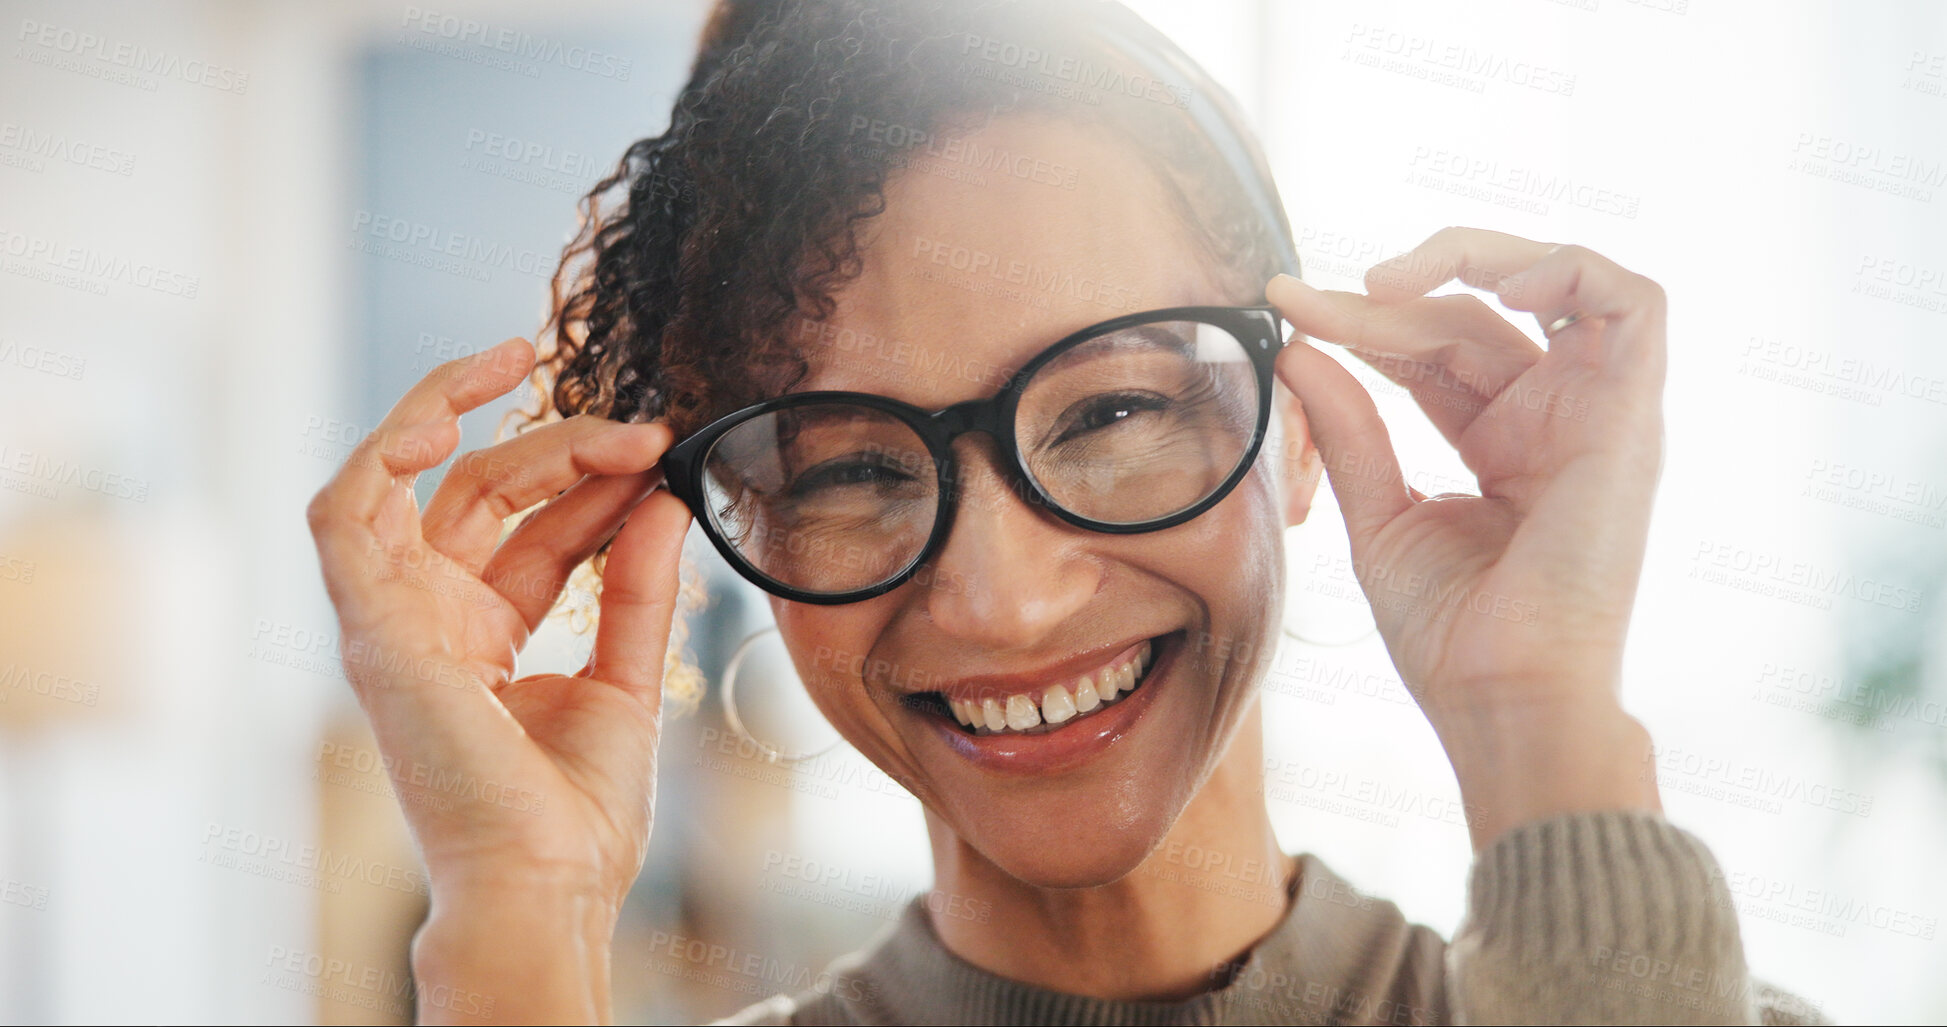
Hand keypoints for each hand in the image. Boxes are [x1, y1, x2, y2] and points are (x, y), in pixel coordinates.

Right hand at [305, 338, 690, 1021]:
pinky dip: (380, 451)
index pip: (529, 524)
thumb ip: (638, 587)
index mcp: (482, 635)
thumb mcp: (627, 678)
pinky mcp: (370, 629)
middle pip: (478, 491)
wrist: (547, 883)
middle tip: (640, 428)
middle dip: (558, 444)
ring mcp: (392, 622)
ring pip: (407, 480)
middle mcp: (429, 620)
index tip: (659, 449)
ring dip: (459, 413)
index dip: (590, 477)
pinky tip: (444, 413)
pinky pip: (341, 514)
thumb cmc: (577, 815)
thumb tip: (664, 498)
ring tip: (523, 364)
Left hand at [1267, 227, 1664, 847]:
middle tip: (1306, 305)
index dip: (1361, 322)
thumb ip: (1349, 428)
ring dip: (1473, 259)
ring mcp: (1597, 414)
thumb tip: (1299, 349)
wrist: (1500, 698)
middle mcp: (1555, 419)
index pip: (1433, 350)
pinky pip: (1634, 303)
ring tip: (1387, 282)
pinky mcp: (1631, 416)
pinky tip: (1487, 283)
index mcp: (1503, 445)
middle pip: (1471, 319)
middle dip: (1381, 304)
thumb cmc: (1452, 635)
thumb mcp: (1380, 515)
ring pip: (1554, 284)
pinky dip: (1566, 270)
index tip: (1284, 307)